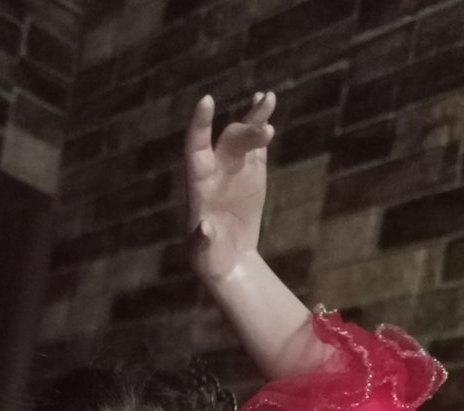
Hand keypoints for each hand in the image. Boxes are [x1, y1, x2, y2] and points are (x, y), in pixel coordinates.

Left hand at [184, 89, 275, 283]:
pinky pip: (256, 144)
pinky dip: (260, 124)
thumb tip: (205, 228)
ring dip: (255, 118)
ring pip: (242, 135)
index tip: (206, 101)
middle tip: (267, 132)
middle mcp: (214, 170)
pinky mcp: (252, 172)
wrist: (230, 260)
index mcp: (198, 185)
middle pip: (228, 141)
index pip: (195, 149)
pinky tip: (266, 104)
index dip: (200, 126)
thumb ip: (202, 241)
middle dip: (246, 132)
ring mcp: (233, 169)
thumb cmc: (210, 259)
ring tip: (268, 98)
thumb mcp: (203, 254)